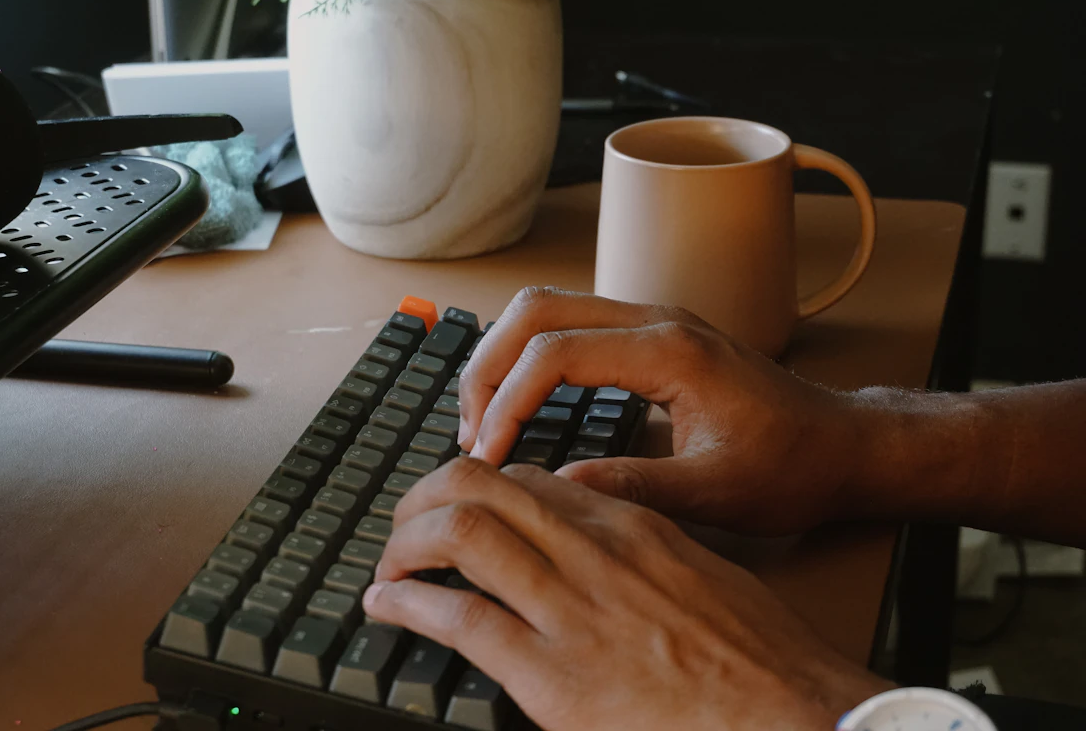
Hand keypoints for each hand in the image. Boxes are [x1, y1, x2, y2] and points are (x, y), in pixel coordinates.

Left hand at [364, 460, 890, 729]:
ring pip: (461, 532)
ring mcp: (574, 608)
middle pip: (482, 485)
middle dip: (425, 497)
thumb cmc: (759, 657)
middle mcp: (595, 550)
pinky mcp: (555, 676)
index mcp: (630, 526)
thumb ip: (640, 557)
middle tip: (404, 524)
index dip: (476, 487)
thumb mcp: (699, 577)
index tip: (455, 507)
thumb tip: (592, 560)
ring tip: (389, 563)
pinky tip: (387, 607)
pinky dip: (408, 603)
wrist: (799, 716)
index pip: (529, 479)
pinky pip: (459, 617)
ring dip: (406, 543)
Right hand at [458, 287, 874, 535]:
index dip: (507, 401)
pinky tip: (520, 404)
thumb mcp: (716, 492)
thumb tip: (555, 492)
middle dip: (487, 365)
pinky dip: (528, 357)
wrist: (841, 444)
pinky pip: (568, 325)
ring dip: (503, 356)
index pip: (554, 351)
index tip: (487, 454)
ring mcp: (652, 322)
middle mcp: (656, 321)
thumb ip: (635, 489)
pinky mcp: (650, 336)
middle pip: (536, 310)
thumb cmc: (792, 465)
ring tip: (483, 420)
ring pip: (547, 309)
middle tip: (468, 431)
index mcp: (671, 351)